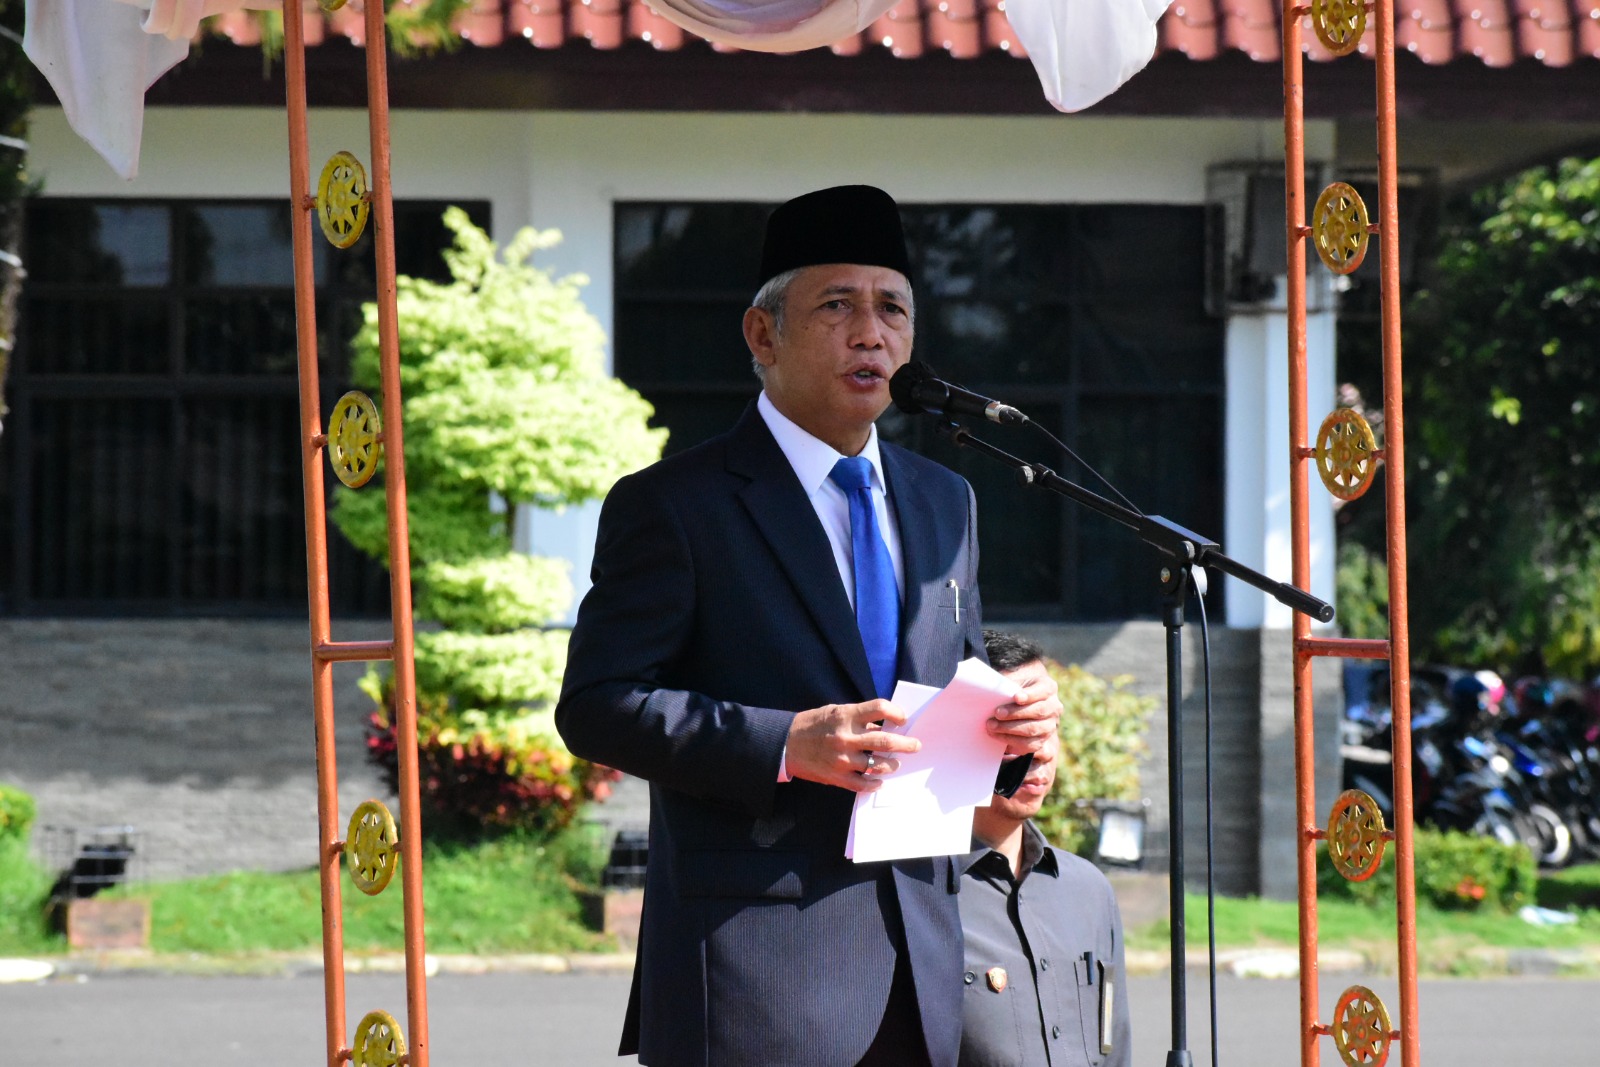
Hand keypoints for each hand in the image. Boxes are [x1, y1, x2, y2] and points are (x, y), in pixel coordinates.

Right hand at [785, 699, 921, 791]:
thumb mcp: (835, 712)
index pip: (879, 708)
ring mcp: (842, 759)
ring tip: (895, 763)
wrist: (786, 744)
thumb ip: (858, 719)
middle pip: (885, 740)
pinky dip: (874, 783)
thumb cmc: (812, 725)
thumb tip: (884, 726)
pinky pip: (862, 784)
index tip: (903, 719)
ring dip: (891, 764)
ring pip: (877, 765)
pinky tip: (879, 781)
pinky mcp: (837, 776)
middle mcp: (846, 737)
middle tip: (915, 745)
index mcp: (845, 716)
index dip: (896, 712)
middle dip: (906, 744)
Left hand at [988, 660, 1060, 755]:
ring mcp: (1049, 725)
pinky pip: (1029, 745)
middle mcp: (1053, 707)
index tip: (1016, 697)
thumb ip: (1008, 684)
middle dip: (1015, 713)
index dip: (1030, 695)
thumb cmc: (1015, 687)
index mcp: (1048, 687)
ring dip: (1010, 729)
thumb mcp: (1014, 679)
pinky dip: (1011, 741)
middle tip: (997, 713)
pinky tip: (997, 736)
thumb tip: (994, 691)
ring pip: (1033, 729)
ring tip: (992, 725)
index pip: (1043, 691)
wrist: (1019, 702)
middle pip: (1038, 711)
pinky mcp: (1041, 740)